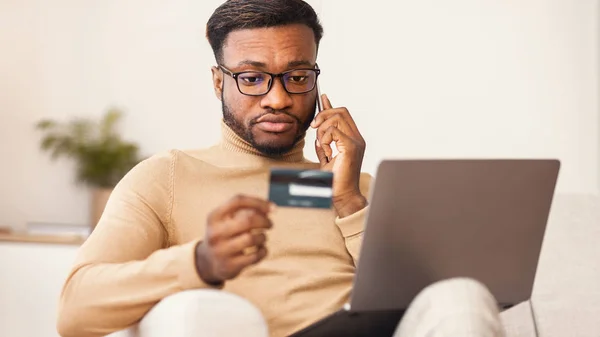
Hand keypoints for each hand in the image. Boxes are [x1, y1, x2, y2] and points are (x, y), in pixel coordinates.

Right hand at [195, 195, 274, 284]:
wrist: (208, 262)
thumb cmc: (225, 235)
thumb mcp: (226, 220)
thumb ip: (245, 210)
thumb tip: (271, 208)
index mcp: (214, 217)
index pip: (238, 201)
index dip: (258, 202)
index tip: (273, 208)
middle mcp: (215, 233)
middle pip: (247, 220)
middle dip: (264, 221)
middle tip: (269, 224)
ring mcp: (221, 251)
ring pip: (251, 239)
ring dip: (263, 237)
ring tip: (262, 238)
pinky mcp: (229, 266)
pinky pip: (254, 256)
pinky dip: (263, 251)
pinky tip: (261, 249)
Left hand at [311, 94, 367, 217]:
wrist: (342, 196)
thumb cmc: (334, 181)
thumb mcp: (326, 157)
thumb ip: (324, 144)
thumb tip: (317, 133)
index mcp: (353, 139)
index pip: (343, 115)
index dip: (331, 106)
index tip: (322, 97)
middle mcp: (357, 138)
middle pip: (341, 111)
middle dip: (323, 115)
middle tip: (313, 128)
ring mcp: (356, 142)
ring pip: (336, 118)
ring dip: (323, 130)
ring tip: (322, 146)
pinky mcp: (351, 147)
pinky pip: (333, 132)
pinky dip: (325, 140)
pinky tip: (327, 153)